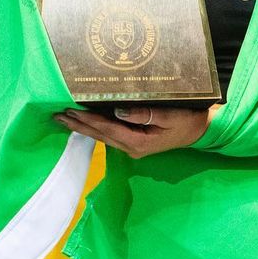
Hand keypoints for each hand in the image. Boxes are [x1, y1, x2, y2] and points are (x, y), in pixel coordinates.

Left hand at [53, 106, 215, 158]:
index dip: (88, 120)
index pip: (108, 129)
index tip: (71, 111)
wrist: (201, 131)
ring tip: (64, 119)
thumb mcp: (170, 115)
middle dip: (78, 125)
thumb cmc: (187, 120)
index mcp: (139, 142)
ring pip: (102, 137)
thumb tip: (118, 110)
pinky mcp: (134, 143)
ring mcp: (133, 148)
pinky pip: (110, 135)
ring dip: (83, 128)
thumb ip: (144, 114)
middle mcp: (132, 148)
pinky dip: (95, 128)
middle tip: (57, 115)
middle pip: (100, 136)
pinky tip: (85, 123)